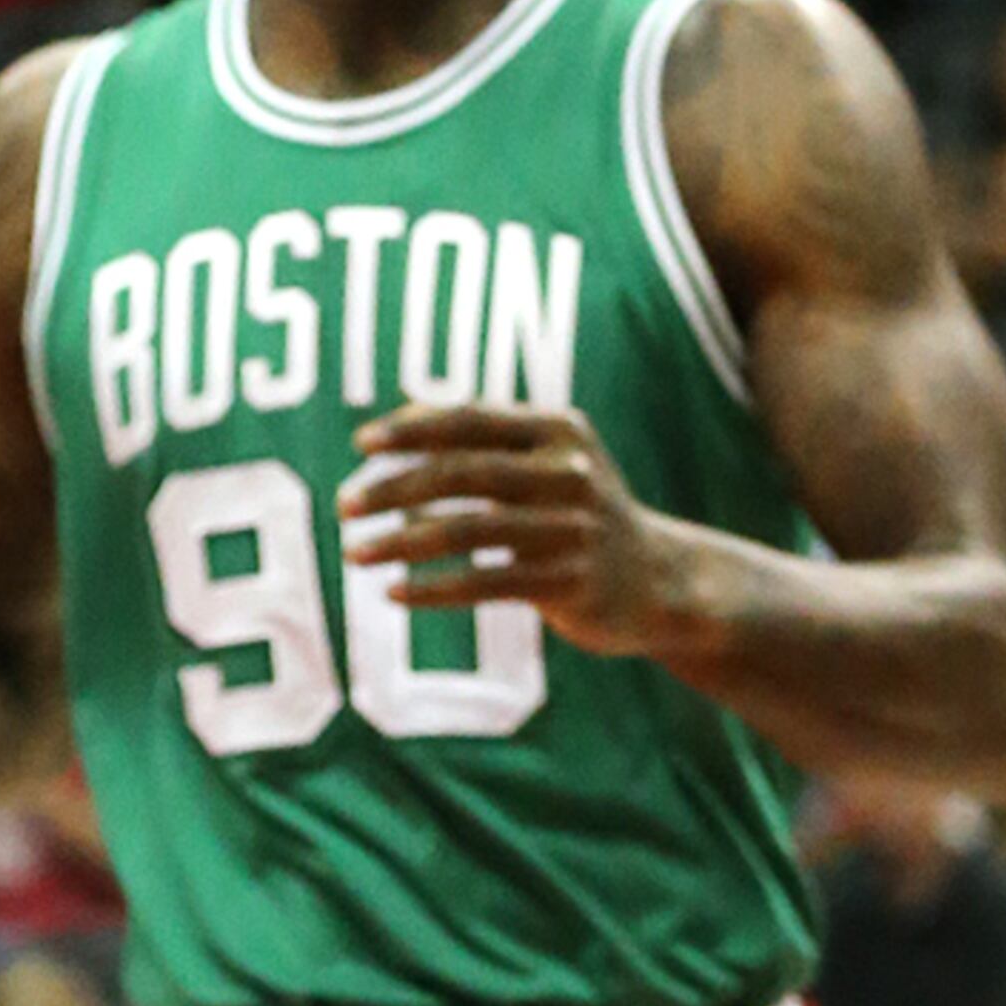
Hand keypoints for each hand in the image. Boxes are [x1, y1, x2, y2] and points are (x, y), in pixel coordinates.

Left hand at [336, 409, 685, 659]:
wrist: (662, 583)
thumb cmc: (579, 513)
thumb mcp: (547, 461)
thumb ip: (482, 438)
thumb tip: (398, 412)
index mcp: (558, 430)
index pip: (469, 419)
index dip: (411, 429)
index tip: (361, 445)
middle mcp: (568, 472)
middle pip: (461, 471)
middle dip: (393, 487)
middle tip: (343, 506)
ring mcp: (572, 528)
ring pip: (467, 529)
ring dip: (400, 542)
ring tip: (354, 553)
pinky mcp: (569, 582)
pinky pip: (485, 582)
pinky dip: (433, 588)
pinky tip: (394, 592)